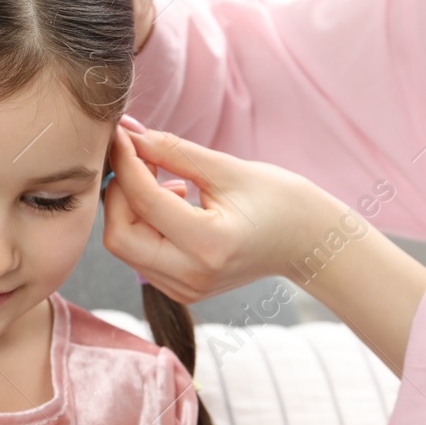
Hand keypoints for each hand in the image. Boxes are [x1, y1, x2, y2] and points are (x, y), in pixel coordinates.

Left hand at [102, 123, 339, 303]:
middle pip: (119, 236)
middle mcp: (193, 275)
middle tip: (138, 159)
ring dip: (130, 208)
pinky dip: (143, 224)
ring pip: (125, 247)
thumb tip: (127, 133)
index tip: (120, 135)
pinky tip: (174, 203)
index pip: (145, 201)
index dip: (125, 163)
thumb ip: (171, 151)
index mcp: (210, 244)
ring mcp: (186, 289)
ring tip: (168, 180)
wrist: (307, 242)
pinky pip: (140, 255)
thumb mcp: (227, 168)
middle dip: (118, 193)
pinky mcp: (182, 290)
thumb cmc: (278, 199)